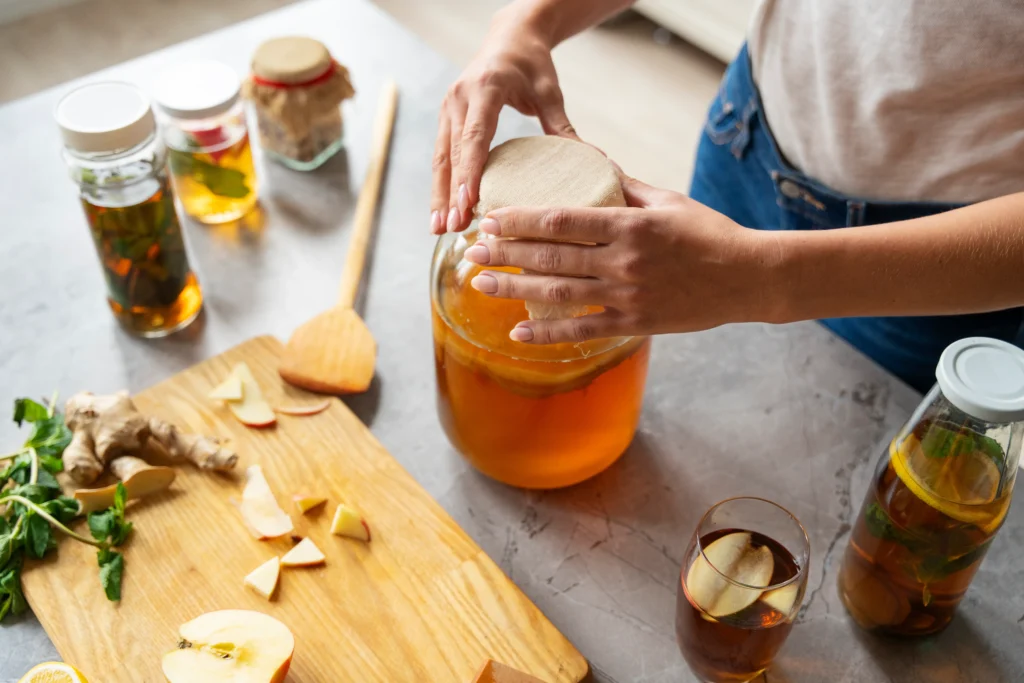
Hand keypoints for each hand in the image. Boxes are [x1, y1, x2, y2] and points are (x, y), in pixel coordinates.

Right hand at [431, 13, 577, 234]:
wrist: (509, 37)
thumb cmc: (531, 64)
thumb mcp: (550, 93)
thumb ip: (563, 128)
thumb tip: (596, 160)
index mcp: (486, 88)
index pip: (475, 136)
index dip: (470, 171)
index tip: (469, 202)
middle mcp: (460, 97)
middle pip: (453, 153)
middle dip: (451, 194)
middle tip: (454, 227)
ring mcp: (448, 108)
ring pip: (440, 158)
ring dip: (439, 195)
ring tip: (440, 228)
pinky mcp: (446, 117)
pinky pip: (441, 156)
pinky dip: (440, 185)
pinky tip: (442, 212)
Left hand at [463, 177, 781, 343]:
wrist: (748, 277)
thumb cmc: (709, 234)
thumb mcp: (668, 201)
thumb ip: (626, 187)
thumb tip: (593, 168)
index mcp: (628, 224)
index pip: (561, 220)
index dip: (520, 221)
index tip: (491, 220)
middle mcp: (623, 260)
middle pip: (550, 257)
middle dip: (504, 254)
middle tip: (470, 252)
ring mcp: (627, 295)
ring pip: (557, 294)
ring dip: (513, 290)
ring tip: (479, 284)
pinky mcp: (634, 323)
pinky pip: (582, 331)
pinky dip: (547, 335)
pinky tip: (517, 333)